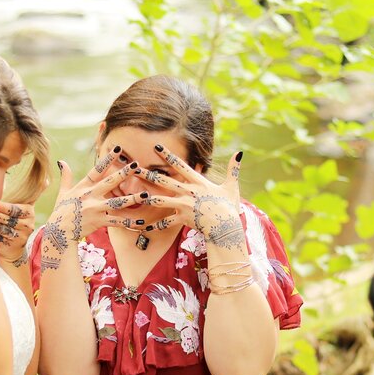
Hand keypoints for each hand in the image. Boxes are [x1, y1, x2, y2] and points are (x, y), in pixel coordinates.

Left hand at [0, 200, 35, 264]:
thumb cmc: (11, 222)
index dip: (3, 207)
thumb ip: (7, 204)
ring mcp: (21, 237)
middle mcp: (28, 225)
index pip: (15, 209)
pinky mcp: (12, 246)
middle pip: (9, 219)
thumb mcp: (13, 212)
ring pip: (3, 229)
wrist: (13, 245)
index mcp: (29, 213)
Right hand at [39, 149, 157, 269]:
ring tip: (145, 194)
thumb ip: (66, 177)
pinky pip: (117, 222)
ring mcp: (95, 209)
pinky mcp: (99, 221)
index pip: (97, 169)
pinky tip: (141, 221)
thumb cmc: (61, 211)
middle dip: (124, 173)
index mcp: (83, 187)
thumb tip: (62, 161)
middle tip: (136, 164)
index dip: (107, 158)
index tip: (118, 148)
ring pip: (117, 202)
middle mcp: (90, 196)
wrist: (59, 232)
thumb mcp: (63, 192)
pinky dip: (129, 222)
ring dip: (132, 198)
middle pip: (110, 182)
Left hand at [128, 146, 243, 246]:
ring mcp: (183, 205)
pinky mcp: (182, 218)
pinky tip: (143, 227)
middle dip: (148, 174)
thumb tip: (240, 153)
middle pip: (164, 181)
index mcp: (198, 182)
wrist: (226, 226)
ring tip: (133, 194)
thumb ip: (233, 169)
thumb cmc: (229, 206)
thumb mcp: (232, 186)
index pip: (180, 166)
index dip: (168, 155)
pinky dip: (155, 226)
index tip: (157, 147)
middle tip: (134, 168)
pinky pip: (166, 222)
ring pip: (160, 200)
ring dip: (146, 197)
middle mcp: (188, 192)